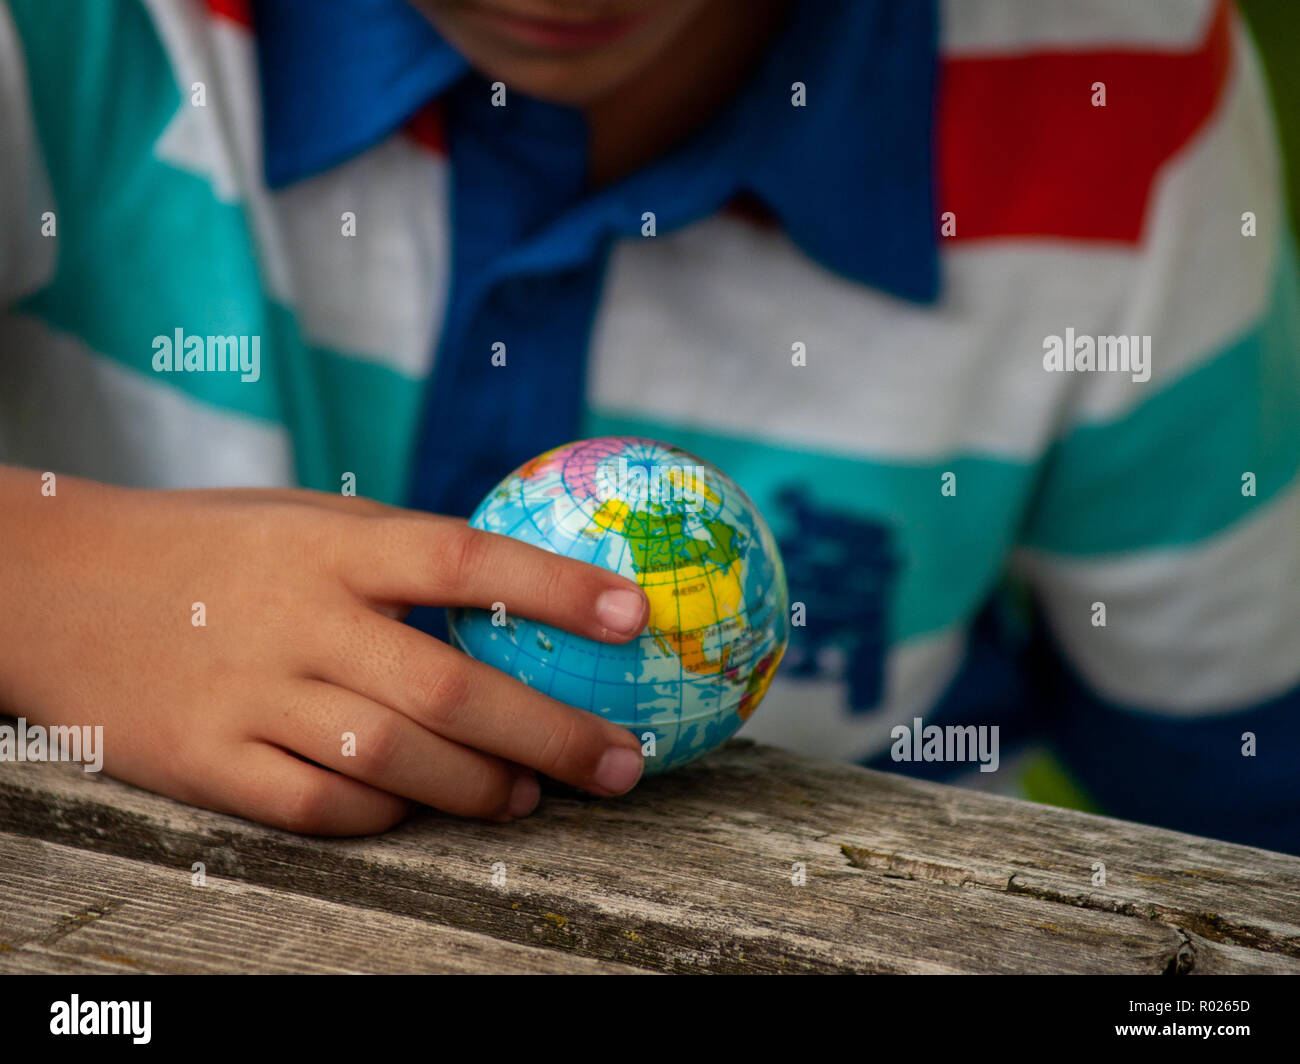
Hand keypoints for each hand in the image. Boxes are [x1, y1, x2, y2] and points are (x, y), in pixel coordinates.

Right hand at [0, 468, 649, 834]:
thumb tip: (529, 594)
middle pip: (446, 688)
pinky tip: (417, 807)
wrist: (56, 588)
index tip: (637, 613)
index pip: (462, 559)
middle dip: (551, 732)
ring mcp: (249, 693)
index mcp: (331, 543)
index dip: (556, 587)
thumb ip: (403, 555)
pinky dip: (381, 813)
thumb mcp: (308, 519)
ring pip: (391, 760)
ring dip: (478, 787)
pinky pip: (317, 806)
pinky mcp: (205, 759)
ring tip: (531, 795)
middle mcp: (297, 617)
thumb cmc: (213, 548)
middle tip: (621, 763)